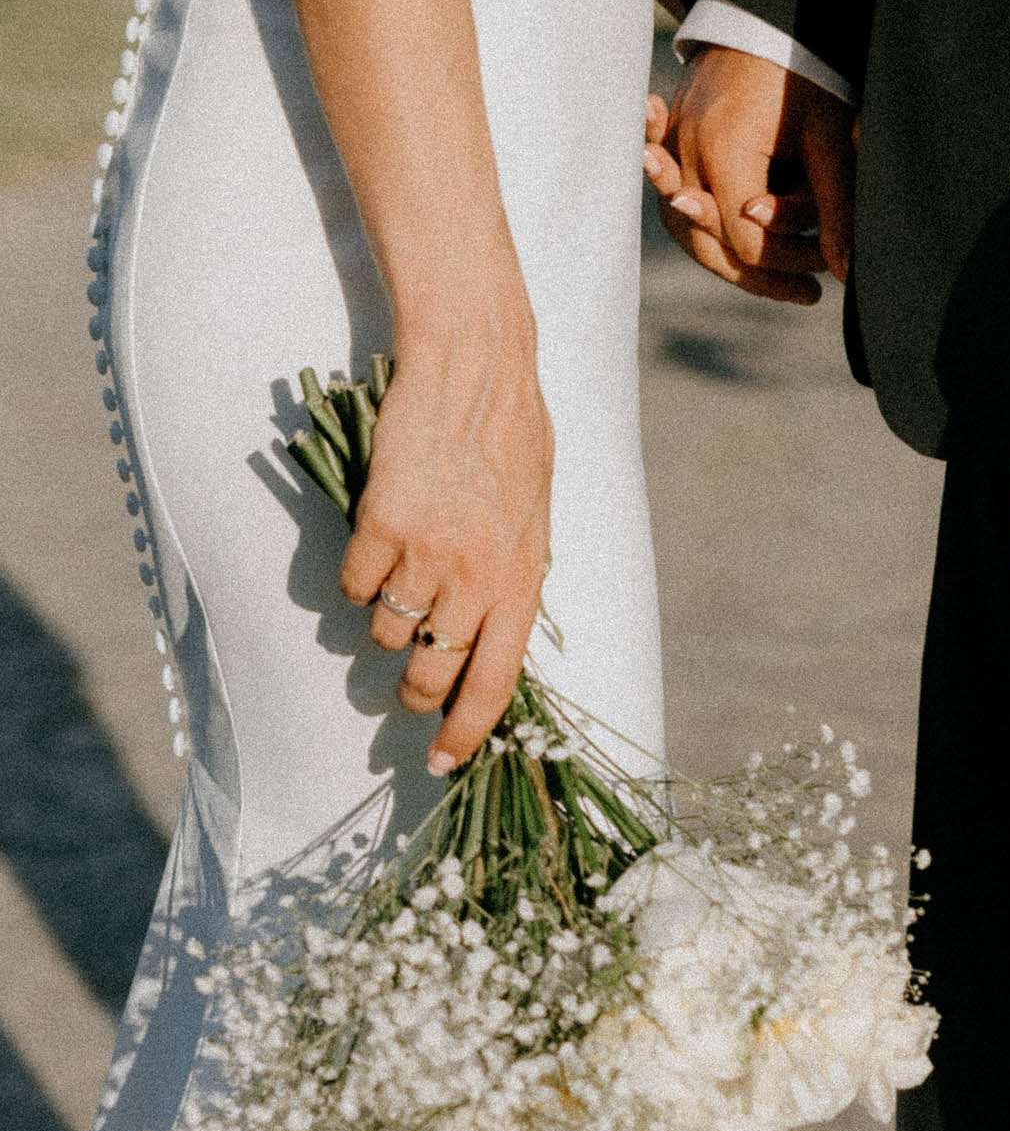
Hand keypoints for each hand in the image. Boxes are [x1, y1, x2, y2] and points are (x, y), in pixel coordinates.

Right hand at [337, 271, 553, 771]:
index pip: (495, 684)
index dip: (466, 732)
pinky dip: (357, 575)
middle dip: (413, 692)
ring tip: (401, 577)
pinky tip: (375, 541)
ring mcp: (425, 554)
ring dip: (386, 619)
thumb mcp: (534, 516)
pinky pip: (353, 585)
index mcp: (523, 580)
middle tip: (407, 686)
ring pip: (386, 631)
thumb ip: (514, 574)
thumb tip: (493, 630)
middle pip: (430, 672)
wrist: (475, 368)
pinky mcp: (379, 526)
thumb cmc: (513, 435)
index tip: (443, 762)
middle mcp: (476, 578)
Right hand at [641, 45, 855, 305]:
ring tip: (779, 276)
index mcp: (725, 152)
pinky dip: (706, 224)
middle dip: (757, 273)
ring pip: (685, 226)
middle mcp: (688, 151)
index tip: (823, 275)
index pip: (745, 239)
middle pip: (707, 242)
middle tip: (805, 292)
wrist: (769, 11)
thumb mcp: (830, 141)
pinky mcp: (673, 135)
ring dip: (728, 257)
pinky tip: (742, 240)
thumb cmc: (807, 71)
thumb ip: (835, 208)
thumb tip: (848, 272)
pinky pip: (680, 195)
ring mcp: (674, 142)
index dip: (784, 264)